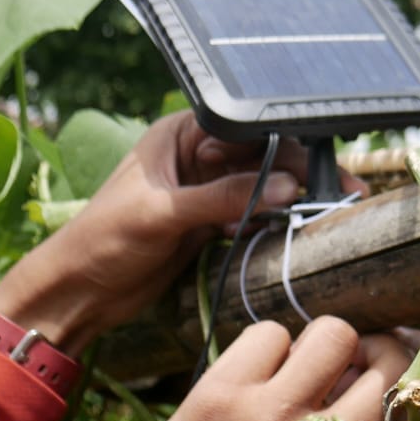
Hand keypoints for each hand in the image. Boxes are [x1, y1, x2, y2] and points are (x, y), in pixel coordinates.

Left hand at [0, 111, 358, 353]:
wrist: (77, 293)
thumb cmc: (102, 241)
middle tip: (341, 192)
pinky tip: (302, 228)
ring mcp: (205, 191)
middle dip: (301, 172)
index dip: (287, 141)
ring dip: (294, 199)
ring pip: (262, 186)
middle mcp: (197, 156)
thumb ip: (224, 197)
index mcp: (180, 134)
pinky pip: (252, 215)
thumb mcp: (164, 214)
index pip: (245, 127)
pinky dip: (275, 221)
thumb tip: (287, 189)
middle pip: (262, 156)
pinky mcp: (210, 223)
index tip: (323, 162)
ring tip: (334, 210)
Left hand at [87, 316, 408, 420]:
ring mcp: (272, 415)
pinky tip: (252, 377)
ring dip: (316, 348)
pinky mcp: (222, 393)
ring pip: (330, 333)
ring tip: (292, 372)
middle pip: (383, 358)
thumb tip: (375, 405)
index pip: (403, 402)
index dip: (387, 384)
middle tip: (341, 365)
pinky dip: (266, 349)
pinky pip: (268, 333)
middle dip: (368, 355)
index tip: (370, 381)